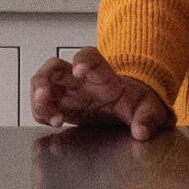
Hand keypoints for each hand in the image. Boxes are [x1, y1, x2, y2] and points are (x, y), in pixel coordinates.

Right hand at [30, 46, 172, 141]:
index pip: (90, 57)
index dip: (82, 60)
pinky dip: (41, 113)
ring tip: (52, 118)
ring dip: (38, 98)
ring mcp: (68, 91)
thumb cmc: (137, 103)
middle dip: (44, 78)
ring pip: (42, 84)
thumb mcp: (151, 110)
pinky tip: (54, 122)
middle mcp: (80, 79)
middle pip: (54, 66)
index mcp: (103, 75)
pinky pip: (42, 105)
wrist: (130, 108)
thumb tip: (141, 132)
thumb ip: (148, 118)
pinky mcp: (62, 106)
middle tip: (43, 94)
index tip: (79, 69)